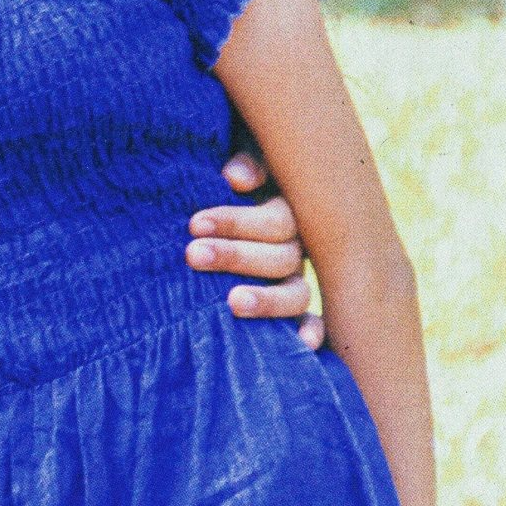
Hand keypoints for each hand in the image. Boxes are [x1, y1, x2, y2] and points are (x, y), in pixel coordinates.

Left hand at [190, 150, 324, 349]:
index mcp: (288, 209)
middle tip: (193, 254)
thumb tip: (236, 177)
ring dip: (267, 300)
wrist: (224, 192)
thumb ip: (247, 163)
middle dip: (236, 256)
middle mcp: (297, 246)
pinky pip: (311, 322)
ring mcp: (295, 278)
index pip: (275, 221)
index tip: (195, 223)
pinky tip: (304, 344)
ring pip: (296, 293)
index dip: (237, 223)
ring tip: (231, 303)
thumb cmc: (228, 175)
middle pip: (281, 257)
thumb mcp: (240, 162)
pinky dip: (311, 332)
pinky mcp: (291, 306)